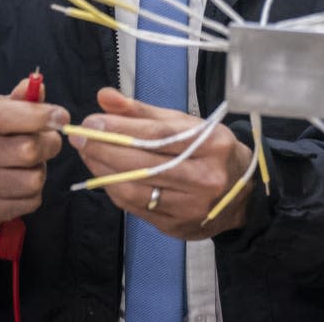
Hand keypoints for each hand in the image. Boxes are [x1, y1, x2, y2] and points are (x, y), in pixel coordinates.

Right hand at [0, 78, 69, 229]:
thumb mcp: (3, 104)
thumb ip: (24, 97)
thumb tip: (39, 88)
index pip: (4, 117)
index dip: (40, 116)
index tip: (62, 117)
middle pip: (28, 151)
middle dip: (49, 145)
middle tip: (47, 142)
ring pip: (33, 180)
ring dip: (41, 171)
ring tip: (30, 164)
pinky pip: (29, 203)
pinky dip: (34, 194)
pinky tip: (21, 182)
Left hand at [70, 87, 253, 239]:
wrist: (243, 195)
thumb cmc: (210, 150)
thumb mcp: (187, 123)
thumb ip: (143, 111)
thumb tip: (104, 97)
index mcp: (211, 144)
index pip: (159, 135)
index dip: (121, 127)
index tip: (92, 120)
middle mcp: (205, 177)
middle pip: (144, 163)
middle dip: (105, 149)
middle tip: (80, 136)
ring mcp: (192, 206)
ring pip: (137, 189)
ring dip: (104, 171)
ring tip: (87, 154)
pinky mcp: (178, 226)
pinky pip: (137, 208)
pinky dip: (115, 190)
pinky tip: (103, 175)